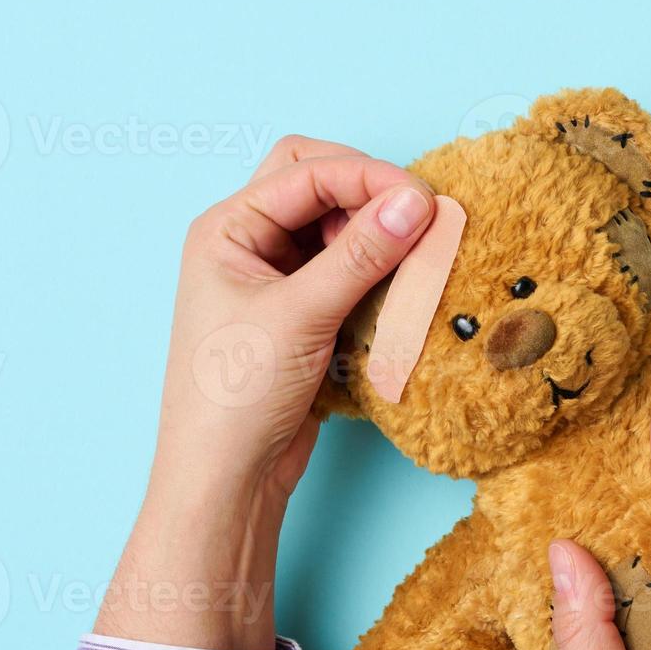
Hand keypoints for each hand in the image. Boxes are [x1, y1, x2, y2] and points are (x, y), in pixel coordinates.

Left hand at [96, 137, 434, 649]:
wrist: (226, 478)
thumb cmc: (235, 396)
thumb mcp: (301, 315)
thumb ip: (361, 254)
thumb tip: (415, 201)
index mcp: (228, 229)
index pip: (306, 171)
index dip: (367, 176)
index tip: (424, 199)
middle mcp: (250, 245)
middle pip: (320, 184)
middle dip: (370, 192)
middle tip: (420, 215)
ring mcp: (278, 279)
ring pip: (340, 228)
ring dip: (380, 234)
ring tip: (419, 254)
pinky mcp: (306, 314)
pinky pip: (351, 271)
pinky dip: (381, 271)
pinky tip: (406, 286)